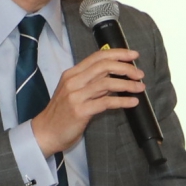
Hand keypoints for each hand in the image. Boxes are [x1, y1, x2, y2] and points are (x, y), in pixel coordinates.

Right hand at [28, 47, 142, 156]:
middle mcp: (73, 81)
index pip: (97, 57)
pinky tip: (133, 102)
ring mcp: (75, 96)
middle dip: (125, 68)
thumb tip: (116, 76)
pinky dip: (122, 101)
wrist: (45, 132)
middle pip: (103, 66)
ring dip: (127, 84)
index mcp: (72, 74)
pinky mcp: (80, 111)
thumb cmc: (63, 112)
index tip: (134, 55)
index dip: (118, 54)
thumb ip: (93, 82)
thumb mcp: (75, 92)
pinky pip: (106, 103)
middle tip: (140, 74)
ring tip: (140, 87)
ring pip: (106, 83)